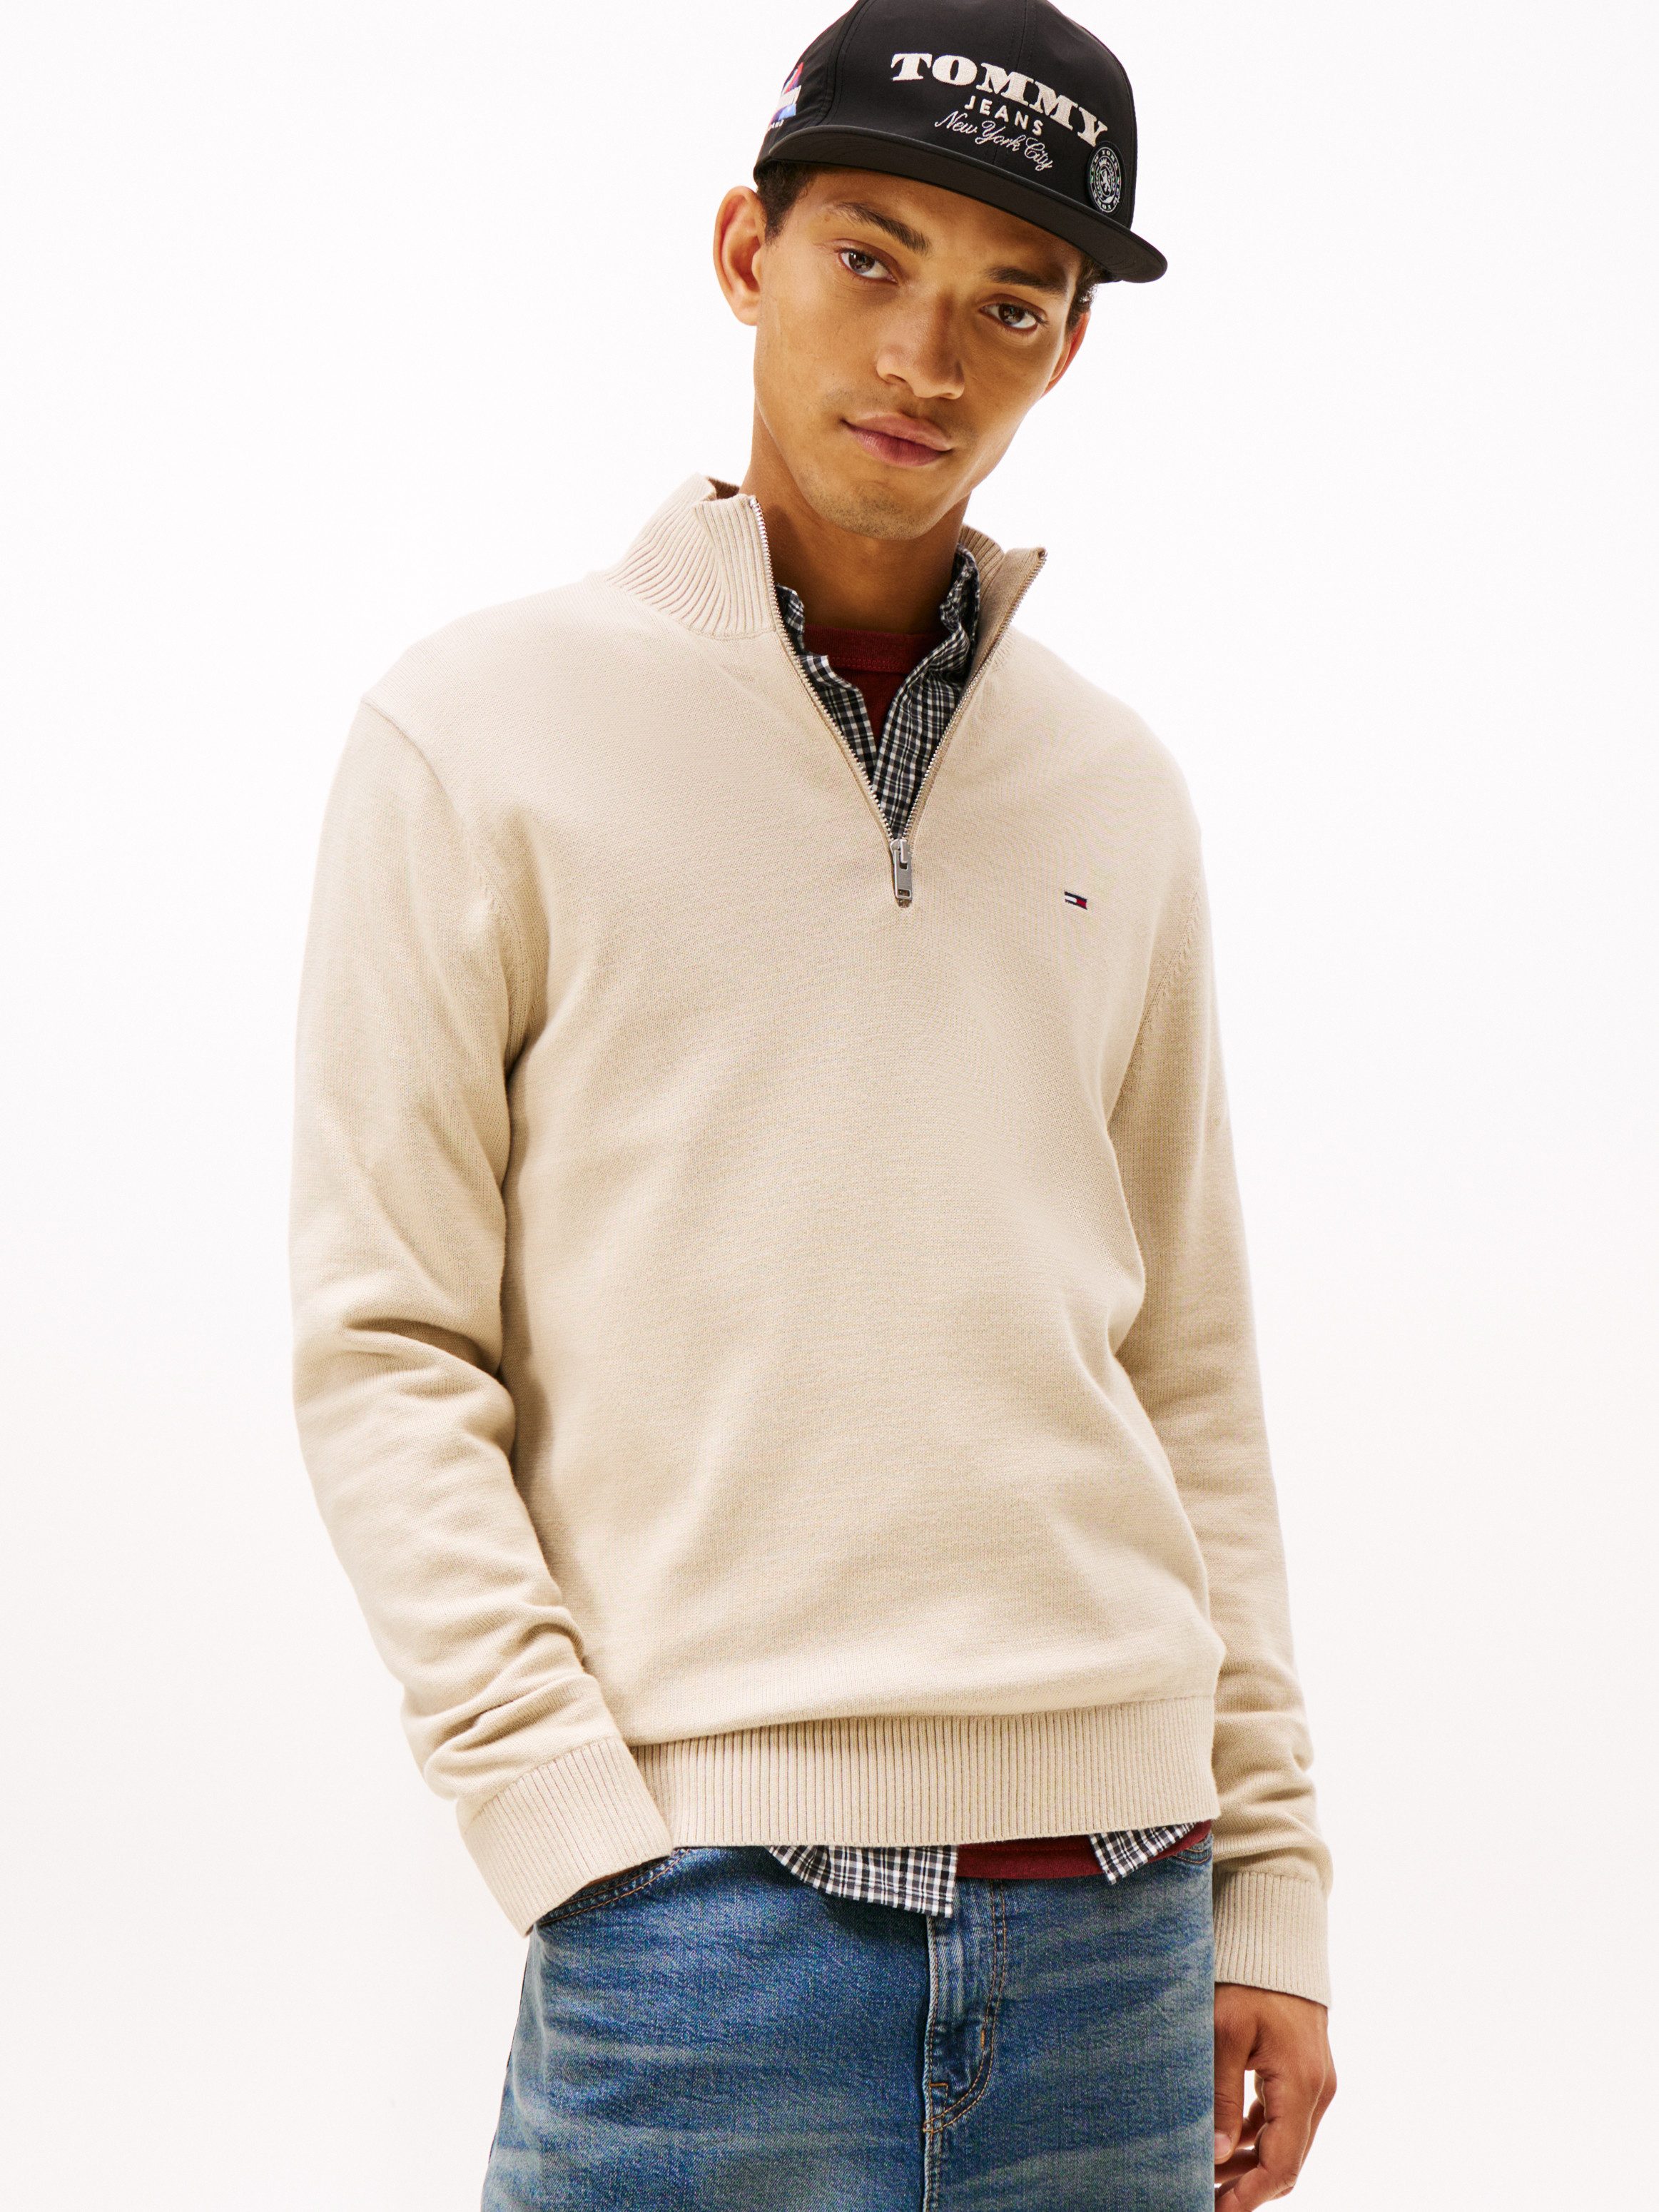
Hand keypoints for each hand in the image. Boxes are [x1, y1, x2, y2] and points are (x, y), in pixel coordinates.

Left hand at [1213, 1982, 1335, 2204]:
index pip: (1282, 2165)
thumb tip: (1218, 2155)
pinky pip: (1286, 2118)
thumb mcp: (1224, 2033)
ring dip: (1252, 2163)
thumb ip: (1221, 2096)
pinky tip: (1227, 2139)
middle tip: (1206, 2197)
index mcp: (1300, 2084)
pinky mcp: (1306, 2070)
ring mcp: (1316, 2081)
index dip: (1250, 2197)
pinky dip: (1260, 2136)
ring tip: (1208, 2173)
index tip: (1217, 2210)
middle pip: (1288, 2161)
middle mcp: (1318, 2089)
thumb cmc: (1247, 1977)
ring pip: (1287, 2142)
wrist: (1278, 1936)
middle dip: (1249, 2187)